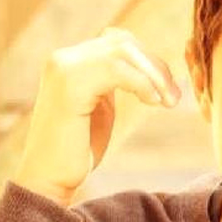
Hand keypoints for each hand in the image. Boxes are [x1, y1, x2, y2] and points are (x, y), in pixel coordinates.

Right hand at [12, 27, 180, 205]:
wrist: (47, 180)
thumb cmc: (77, 149)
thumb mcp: (100, 106)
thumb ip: (114, 81)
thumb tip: (146, 66)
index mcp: (71, 61)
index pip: (119, 42)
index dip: (150, 62)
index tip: (170, 91)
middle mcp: (63, 58)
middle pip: (124, 43)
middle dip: (157, 67)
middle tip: (174, 98)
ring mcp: (63, 68)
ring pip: (123, 51)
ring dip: (154, 75)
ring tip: (167, 102)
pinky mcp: (69, 86)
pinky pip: (116, 70)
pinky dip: (141, 83)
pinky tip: (152, 102)